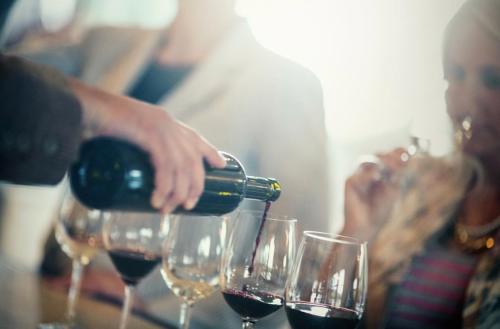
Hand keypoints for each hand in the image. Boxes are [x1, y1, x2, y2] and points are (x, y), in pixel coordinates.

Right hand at [69, 79, 225, 212]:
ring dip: (177, 192)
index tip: (221, 165)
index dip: (211, 152)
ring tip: (168, 210)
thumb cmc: (98, 124)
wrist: (82, 108)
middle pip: (192, 159)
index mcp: (165, 121)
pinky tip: (158, 200)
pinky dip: (164, 187)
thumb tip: (131, 179)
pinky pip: (165, 166)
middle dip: (194, 185)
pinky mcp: (148, 133)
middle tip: (188, 205)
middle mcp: (167, 122)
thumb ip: (134, 151)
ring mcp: (159, 126)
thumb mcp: (125, 135)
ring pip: (181, 166)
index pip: (196, 138)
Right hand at [342, 148, 408, 240]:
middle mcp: (367, 172)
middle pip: (377, 156)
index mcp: (378, 173)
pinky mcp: (350, 183)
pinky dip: (369, 174)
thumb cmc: (378, 212)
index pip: (386, 157)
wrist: (367, 228)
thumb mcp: (393, 190)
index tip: (407, 152)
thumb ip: (397, 174)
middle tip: (401, 161)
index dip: (396, 152)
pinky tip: (377, 175)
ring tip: (392, 167)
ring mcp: (357, 176)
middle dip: (390, 157)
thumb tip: (405, 157)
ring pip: (367, 161)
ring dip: (381, 162)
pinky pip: (359, 175)